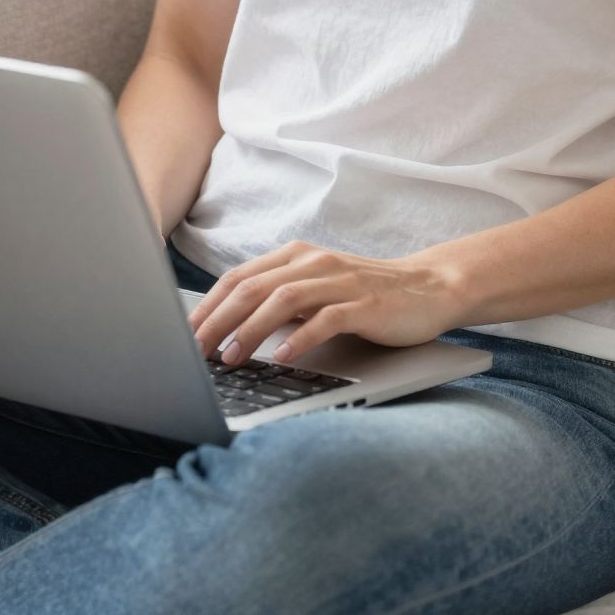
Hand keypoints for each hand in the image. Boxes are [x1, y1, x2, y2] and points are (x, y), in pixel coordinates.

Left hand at [187, 240, 464, 367]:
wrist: (430, 289)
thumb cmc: (367, 296)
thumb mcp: (317, 293)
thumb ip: (279, 302)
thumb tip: (228, 330)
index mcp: (296, 256)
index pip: (239, 278)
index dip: (208, 306)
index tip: (184, 334)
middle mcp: (314, 262)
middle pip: (252, 288)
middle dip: (217, 321)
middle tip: (193, 350)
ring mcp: (339, 280)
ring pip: (281, 300)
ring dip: (250, 330)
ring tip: (229, 357)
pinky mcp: (364, 303)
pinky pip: (325, 318)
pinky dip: (299, 338)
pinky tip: (282, 357)